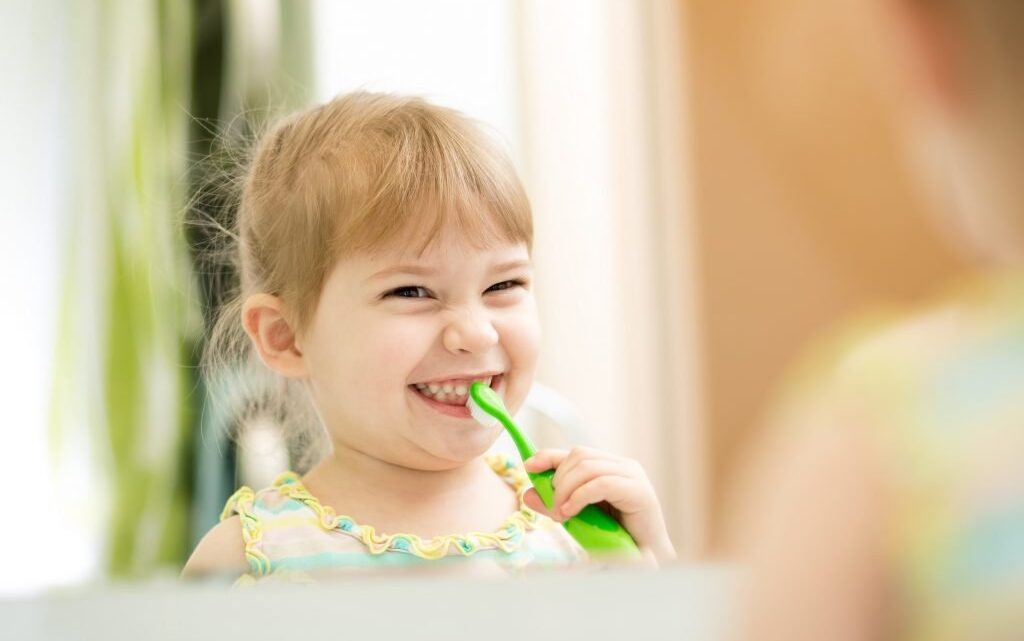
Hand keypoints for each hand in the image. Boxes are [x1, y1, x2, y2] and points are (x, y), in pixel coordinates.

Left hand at [523, 447, 675, 562]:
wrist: (646, 560)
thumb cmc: (614, 538)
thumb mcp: (579, 517)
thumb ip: (557, 504)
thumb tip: (528, 494)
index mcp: (611, 467)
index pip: (576, 452)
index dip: (550, 456)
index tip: (529, 466)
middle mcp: (623, 466)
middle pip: (579, 456)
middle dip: (558, 480)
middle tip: (552, 507)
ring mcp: (633, 476)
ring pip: (588, 467)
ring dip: (566, 490)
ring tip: (561, 514)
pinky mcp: (639, 491)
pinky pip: (601, 484)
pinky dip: (580, 497)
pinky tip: (570, 513)